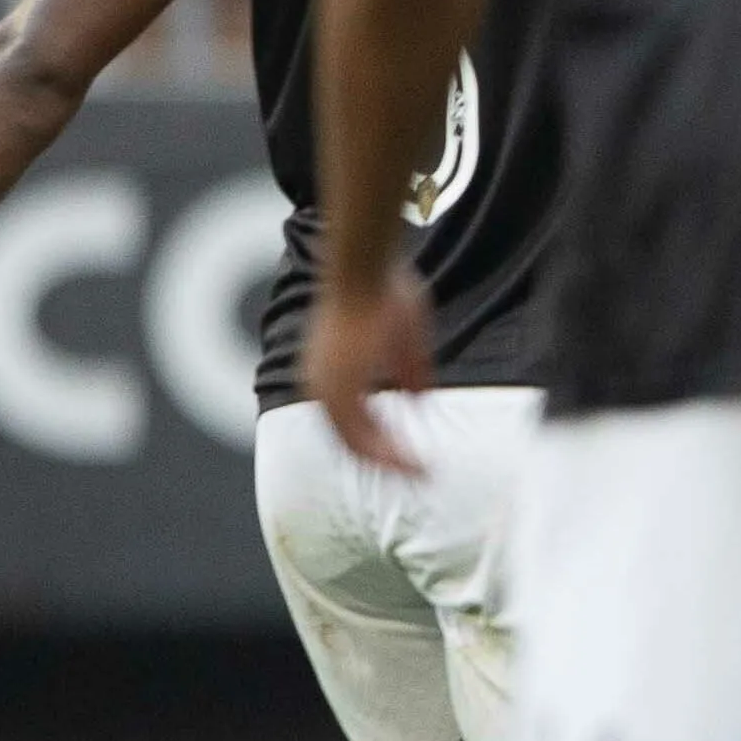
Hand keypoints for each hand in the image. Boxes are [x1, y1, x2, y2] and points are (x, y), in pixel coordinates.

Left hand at [299, 269, 437, 475]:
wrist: (363, 266)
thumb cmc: (384, 290)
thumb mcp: (406, 338)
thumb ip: (411, 372)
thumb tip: (420, 399)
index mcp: (333, 372)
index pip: (355, 419)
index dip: (383, 440)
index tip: (412, 453)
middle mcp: (321, 383)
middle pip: (351, 438)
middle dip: (386, 459)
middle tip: (416, 473)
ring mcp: (325, 387)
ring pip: (353, 444)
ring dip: (387, 462)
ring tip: (418, 474)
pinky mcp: (335, 389)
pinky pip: (359, 437)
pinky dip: (385, 454)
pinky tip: (411, 461)